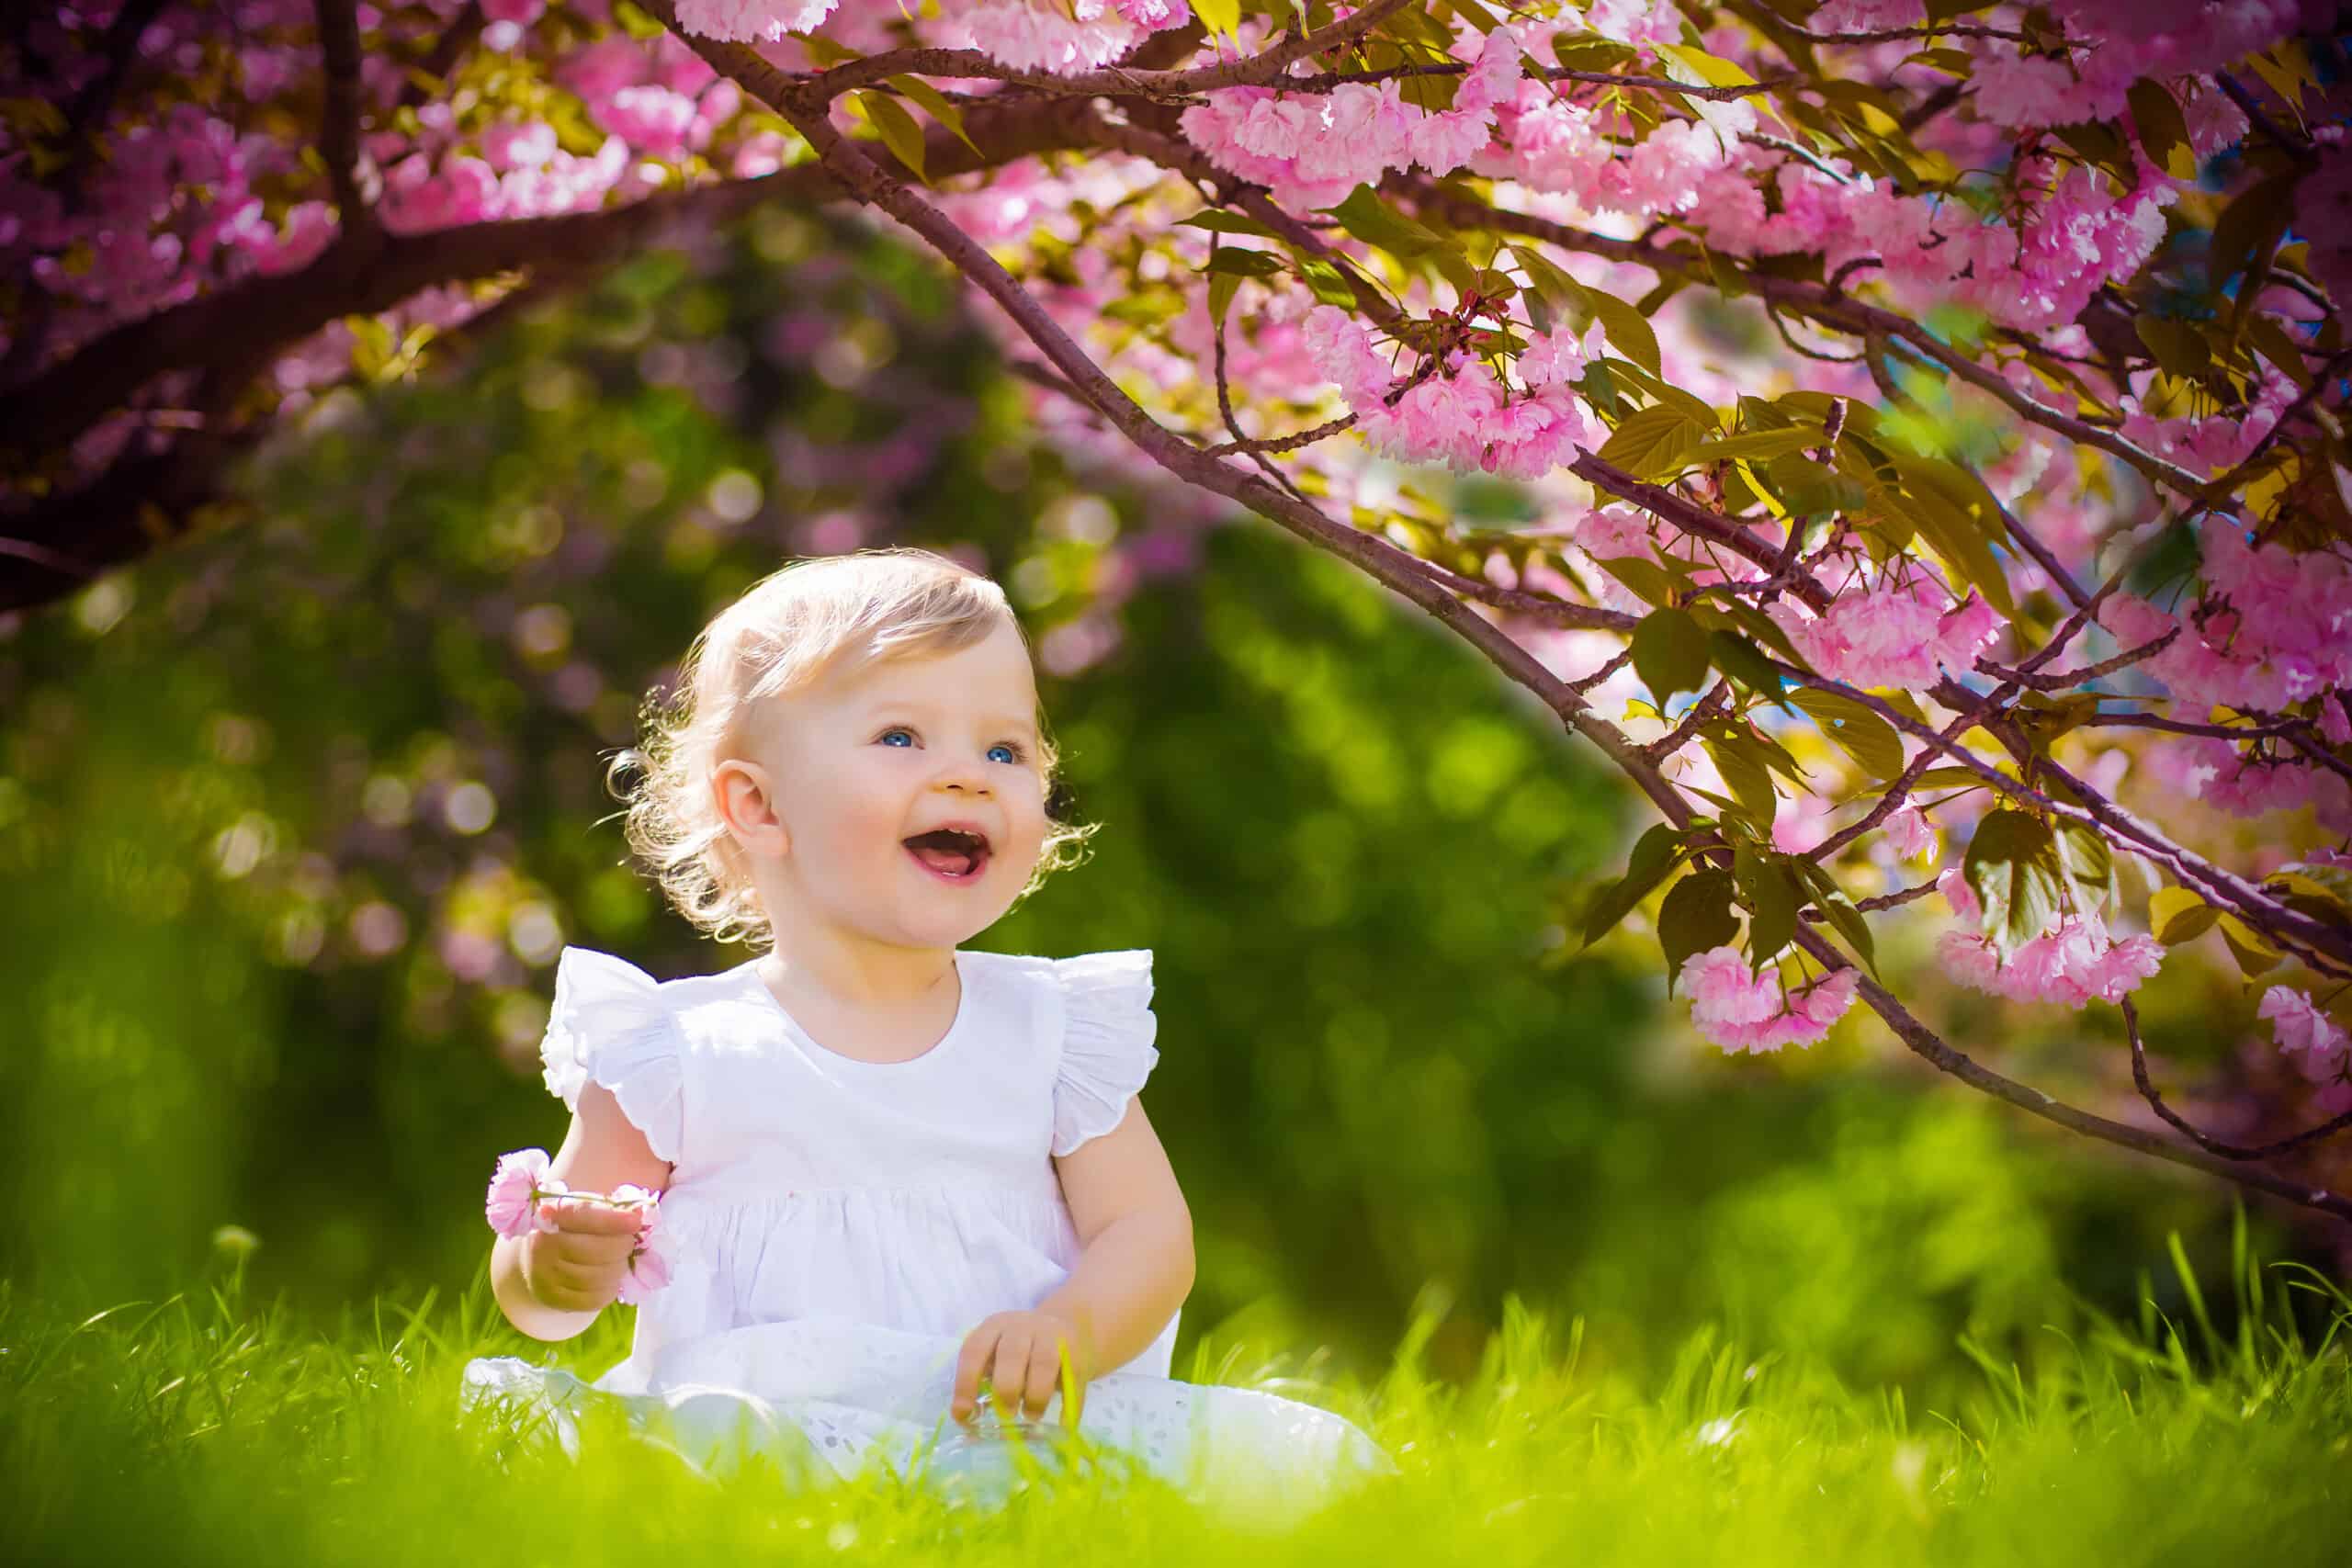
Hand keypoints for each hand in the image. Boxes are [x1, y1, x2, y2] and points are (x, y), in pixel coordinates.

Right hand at [520, 1196, 649, 1312]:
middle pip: (594, 1250)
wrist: (536, 1261)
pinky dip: (610, 1290)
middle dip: (621, 1247)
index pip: (582, 1216)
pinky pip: (593, 1299)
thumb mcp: (583, 1213)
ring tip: (620, 1262)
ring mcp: (546, 1276)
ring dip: (618, 1269)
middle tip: (628, 1244)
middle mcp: (543, 1247)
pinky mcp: (554, 1299)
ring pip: (596, 1277)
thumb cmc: (569, 1231)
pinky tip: (611, 1282)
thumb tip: (638, 1214)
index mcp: (550, 1217)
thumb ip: (607, 1211)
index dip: (611, 1220)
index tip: (635, 1222)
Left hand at [950, 1307, 1092, 1426]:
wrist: (1066, 1326)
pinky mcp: (1077, 1351)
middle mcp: (1022, 1326)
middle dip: (1006, 1388)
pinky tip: (1063, 1424)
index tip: (964, 1414)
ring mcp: (1052, 1335)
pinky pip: (1073, 1378)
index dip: (966, 1383)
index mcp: (994, 1327)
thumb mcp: (998, 1354)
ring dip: (1036, 1395)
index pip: (974, 1351)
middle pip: (1011, 1353)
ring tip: (1031, 1416)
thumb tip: (967, 1419)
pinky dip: (1069, 1404)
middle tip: (1006, 1414)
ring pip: (1044, 1362)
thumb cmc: (1021, 1352)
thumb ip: (983, 1382)